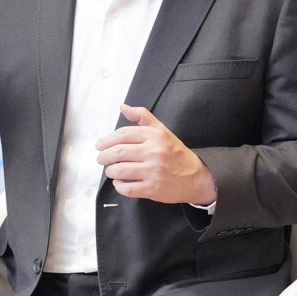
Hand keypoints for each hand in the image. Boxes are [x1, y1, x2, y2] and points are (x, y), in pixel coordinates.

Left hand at [96, 103, 216, 204]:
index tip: (100, 144)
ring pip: (120, 170)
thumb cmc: (176, 154)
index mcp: (155, 136)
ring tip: (110, 170)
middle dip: (103, 156)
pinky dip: (119, 185)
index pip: (122, 135)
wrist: (196, 177)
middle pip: (118, 152)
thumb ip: (142, 116)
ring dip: (110, 171)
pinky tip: (119, 182)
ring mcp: (153, 171)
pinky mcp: (152, 188)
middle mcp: (154, 152)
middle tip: (101, 158)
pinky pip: (127, 188)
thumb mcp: (162, 130)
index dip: (106, 140)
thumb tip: (123, 107)